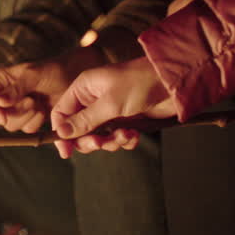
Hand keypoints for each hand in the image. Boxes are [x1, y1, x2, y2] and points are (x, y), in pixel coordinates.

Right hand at [0, 46, 103, 132]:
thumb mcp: (33, 75)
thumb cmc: (54, 69)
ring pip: (13, 126)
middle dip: (17, 113)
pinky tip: (45, 111)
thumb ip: (16, 89)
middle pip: (0, 118)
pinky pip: (27, 130)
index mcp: (0, 82)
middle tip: (32, 101)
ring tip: (40, 104)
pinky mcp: (31, 119)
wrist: (76, 77)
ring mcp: (18, 109)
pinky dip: (37, 123)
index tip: (3, 116)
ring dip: (28, 118)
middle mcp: (5, 96)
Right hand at [48, 56, 176, 158]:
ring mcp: (109, 110)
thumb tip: (61, 133)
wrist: (173, 83)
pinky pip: (116, 137)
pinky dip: (125, 140)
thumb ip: (85, 120)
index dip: (61, 132)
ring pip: (98, 136)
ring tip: (125, 135)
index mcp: (83, 88)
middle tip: (100, 144)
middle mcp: (93, 99)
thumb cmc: (139, 84)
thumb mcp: (110, 103)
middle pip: (78, 128)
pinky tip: (134, 134)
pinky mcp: (125, 119)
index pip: (61, 112)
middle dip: (89, 140)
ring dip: (111, 141)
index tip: (66, 151)